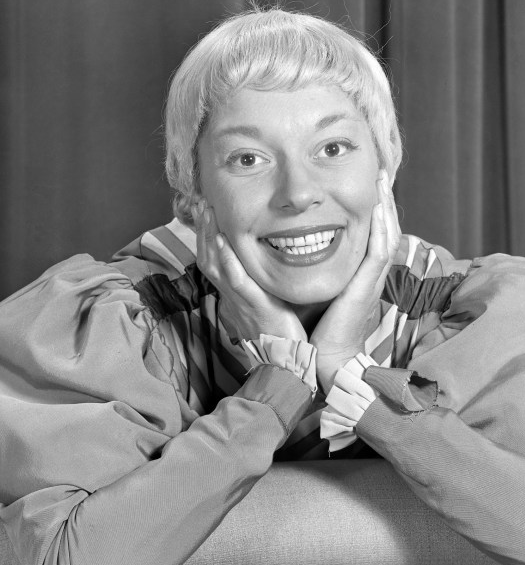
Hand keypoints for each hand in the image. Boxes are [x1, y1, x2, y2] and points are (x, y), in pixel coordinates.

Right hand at [192, 200, 306, 342]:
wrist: (283, 361)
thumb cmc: (278, 331)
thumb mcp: (266, 300)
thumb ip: (260, 282)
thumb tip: (264, 261)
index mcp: (234, 292)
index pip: (214, 259)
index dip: (206, 235)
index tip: (206, 211)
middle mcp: (232, 294)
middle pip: (208, 257)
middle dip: (203, 228)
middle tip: (202, 203)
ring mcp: (240, 299)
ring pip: (217, 265)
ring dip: (210, 237)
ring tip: (208, 213)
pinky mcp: (254, 305)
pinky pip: (236, 281)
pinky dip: (227, 261)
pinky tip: (222, 243)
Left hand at [309, 171, 400, 393]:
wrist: (323, 356)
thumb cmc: (317, 325)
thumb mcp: (317, 287)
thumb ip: (314, 265)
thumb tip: (297, 243)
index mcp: (359, 270)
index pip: (371, 230)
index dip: (372, 205)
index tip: (366, 179)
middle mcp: (370, 271)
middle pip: (385, 227)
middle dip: (383, 197)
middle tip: (381, 171)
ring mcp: (372, 279)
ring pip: (387, 234)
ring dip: (386, 205)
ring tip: (382, 180)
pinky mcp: (367, 287)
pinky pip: (380, 253)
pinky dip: (381, 229)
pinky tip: (378, 209)